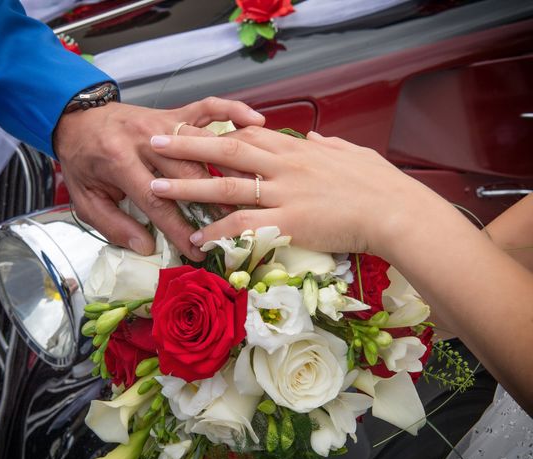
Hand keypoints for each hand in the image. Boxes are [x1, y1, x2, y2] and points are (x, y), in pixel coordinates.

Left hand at [53, 98, 264, 259]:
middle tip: (233, 227)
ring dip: (230, 169)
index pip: (158, 201)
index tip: (196, 251)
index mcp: (120, 160)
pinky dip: (233, 111)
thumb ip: (113, 225)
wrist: (77, 118)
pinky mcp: (174, 112)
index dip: (179, 229)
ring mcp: (163, 121)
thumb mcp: (86, 200)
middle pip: (189, 173)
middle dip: (212, 204)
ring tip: (252, 192)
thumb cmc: (84, 162)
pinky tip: (255, 123)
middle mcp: (146, 138)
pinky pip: (207, 108)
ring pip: (204, 144)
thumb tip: (145, 247)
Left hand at [147, 127, 444, 257]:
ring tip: (156, 187)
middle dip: (188, 144)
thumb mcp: (351, 154)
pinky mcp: (288, 223)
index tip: (191, 128)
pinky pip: (244, 226)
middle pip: (226, 149)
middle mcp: (283, 166)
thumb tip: (312, 137)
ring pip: (225, 186)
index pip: (248, 134)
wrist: (396, 211)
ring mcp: (283, 194)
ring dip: (187, 186)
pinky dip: (217, 232)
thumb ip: (327, 144)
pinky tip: (196, 238)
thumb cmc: (379, 184)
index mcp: (297, 149)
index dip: (216, 130)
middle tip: (155, 141)